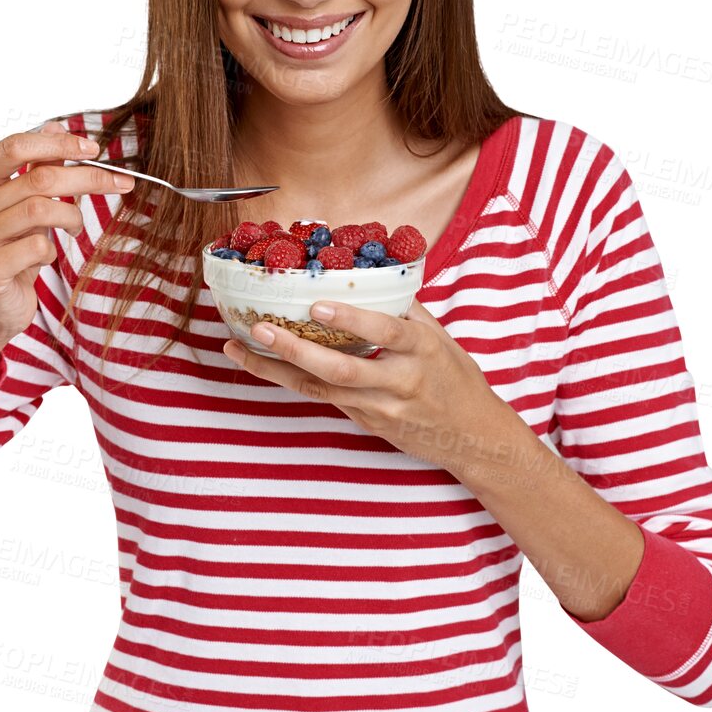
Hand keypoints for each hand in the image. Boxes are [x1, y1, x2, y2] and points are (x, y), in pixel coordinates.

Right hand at [0, 122, 130, 380]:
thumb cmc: (8, 250)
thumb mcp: (22, 205)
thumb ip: (35, 167)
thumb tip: (56, 126)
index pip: (14, 147)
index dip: (57, 142)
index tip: (94, 149)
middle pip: (37, 178)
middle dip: (86, 177)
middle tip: (119, 182)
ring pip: (40, 210)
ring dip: (72, 216)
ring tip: (76, 226)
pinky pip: (38, 248)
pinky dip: (53, 250)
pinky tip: (47, 256)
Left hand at [220, 297, 519, 480]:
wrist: (474, 438)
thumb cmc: (456, 379)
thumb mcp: (442, 339)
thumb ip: (406, 309)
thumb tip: (372, 272)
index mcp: (423, 352)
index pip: (387, 333)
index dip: (352, 321)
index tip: (317, 307)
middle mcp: (400, 382)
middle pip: (342, 370)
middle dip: (296, 350)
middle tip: (259, 328)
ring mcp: (380, 408)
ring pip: (321, 390)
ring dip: (276, 370)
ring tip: (238, 349)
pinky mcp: (367, 424)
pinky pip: (325, 400)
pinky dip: (291, 381)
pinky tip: (261, 365)